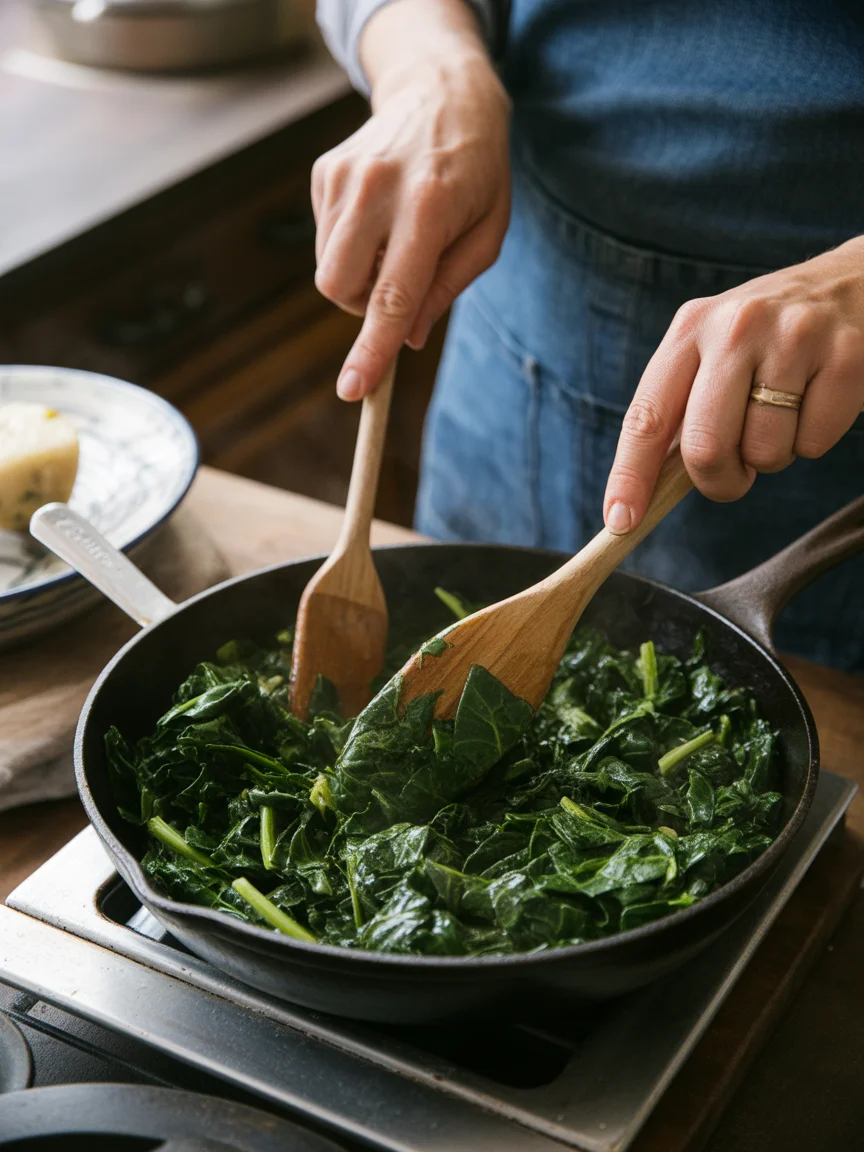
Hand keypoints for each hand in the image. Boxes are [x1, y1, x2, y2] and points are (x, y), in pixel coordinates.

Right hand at [312, 0, 510, 399]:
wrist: (443, 93)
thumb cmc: (476, 174)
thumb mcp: (487, 235)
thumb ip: (447, 290)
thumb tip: (406, 339)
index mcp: (429, 208)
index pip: (392, 296)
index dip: (372, 350)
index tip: (353, 390)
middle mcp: (378, 189)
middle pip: (340, 288)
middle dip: (364, 307)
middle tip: (400, 283)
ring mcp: (343, 177)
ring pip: (327, 270)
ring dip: (358, 277)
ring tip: (394, 240)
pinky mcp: (323, 172)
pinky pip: (323, 242)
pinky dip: (349, 247)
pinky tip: (378, 217)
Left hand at [603, 237, 863, 532]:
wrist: (857, 281)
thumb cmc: (771, 336)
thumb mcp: (716, 349)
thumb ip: (682, 407)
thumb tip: (645, 492)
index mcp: (690, 329)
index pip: (647, 416)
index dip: (630, 476)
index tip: (620, 521)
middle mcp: (736, 327)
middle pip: (705, 447)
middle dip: (719, 480)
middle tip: (735, 475)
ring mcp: (794, 338)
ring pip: (765, 453)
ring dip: (772, 457)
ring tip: (783, 415)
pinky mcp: (846, 357)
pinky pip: (814, 444)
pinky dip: (813, 440)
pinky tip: (817, 400)